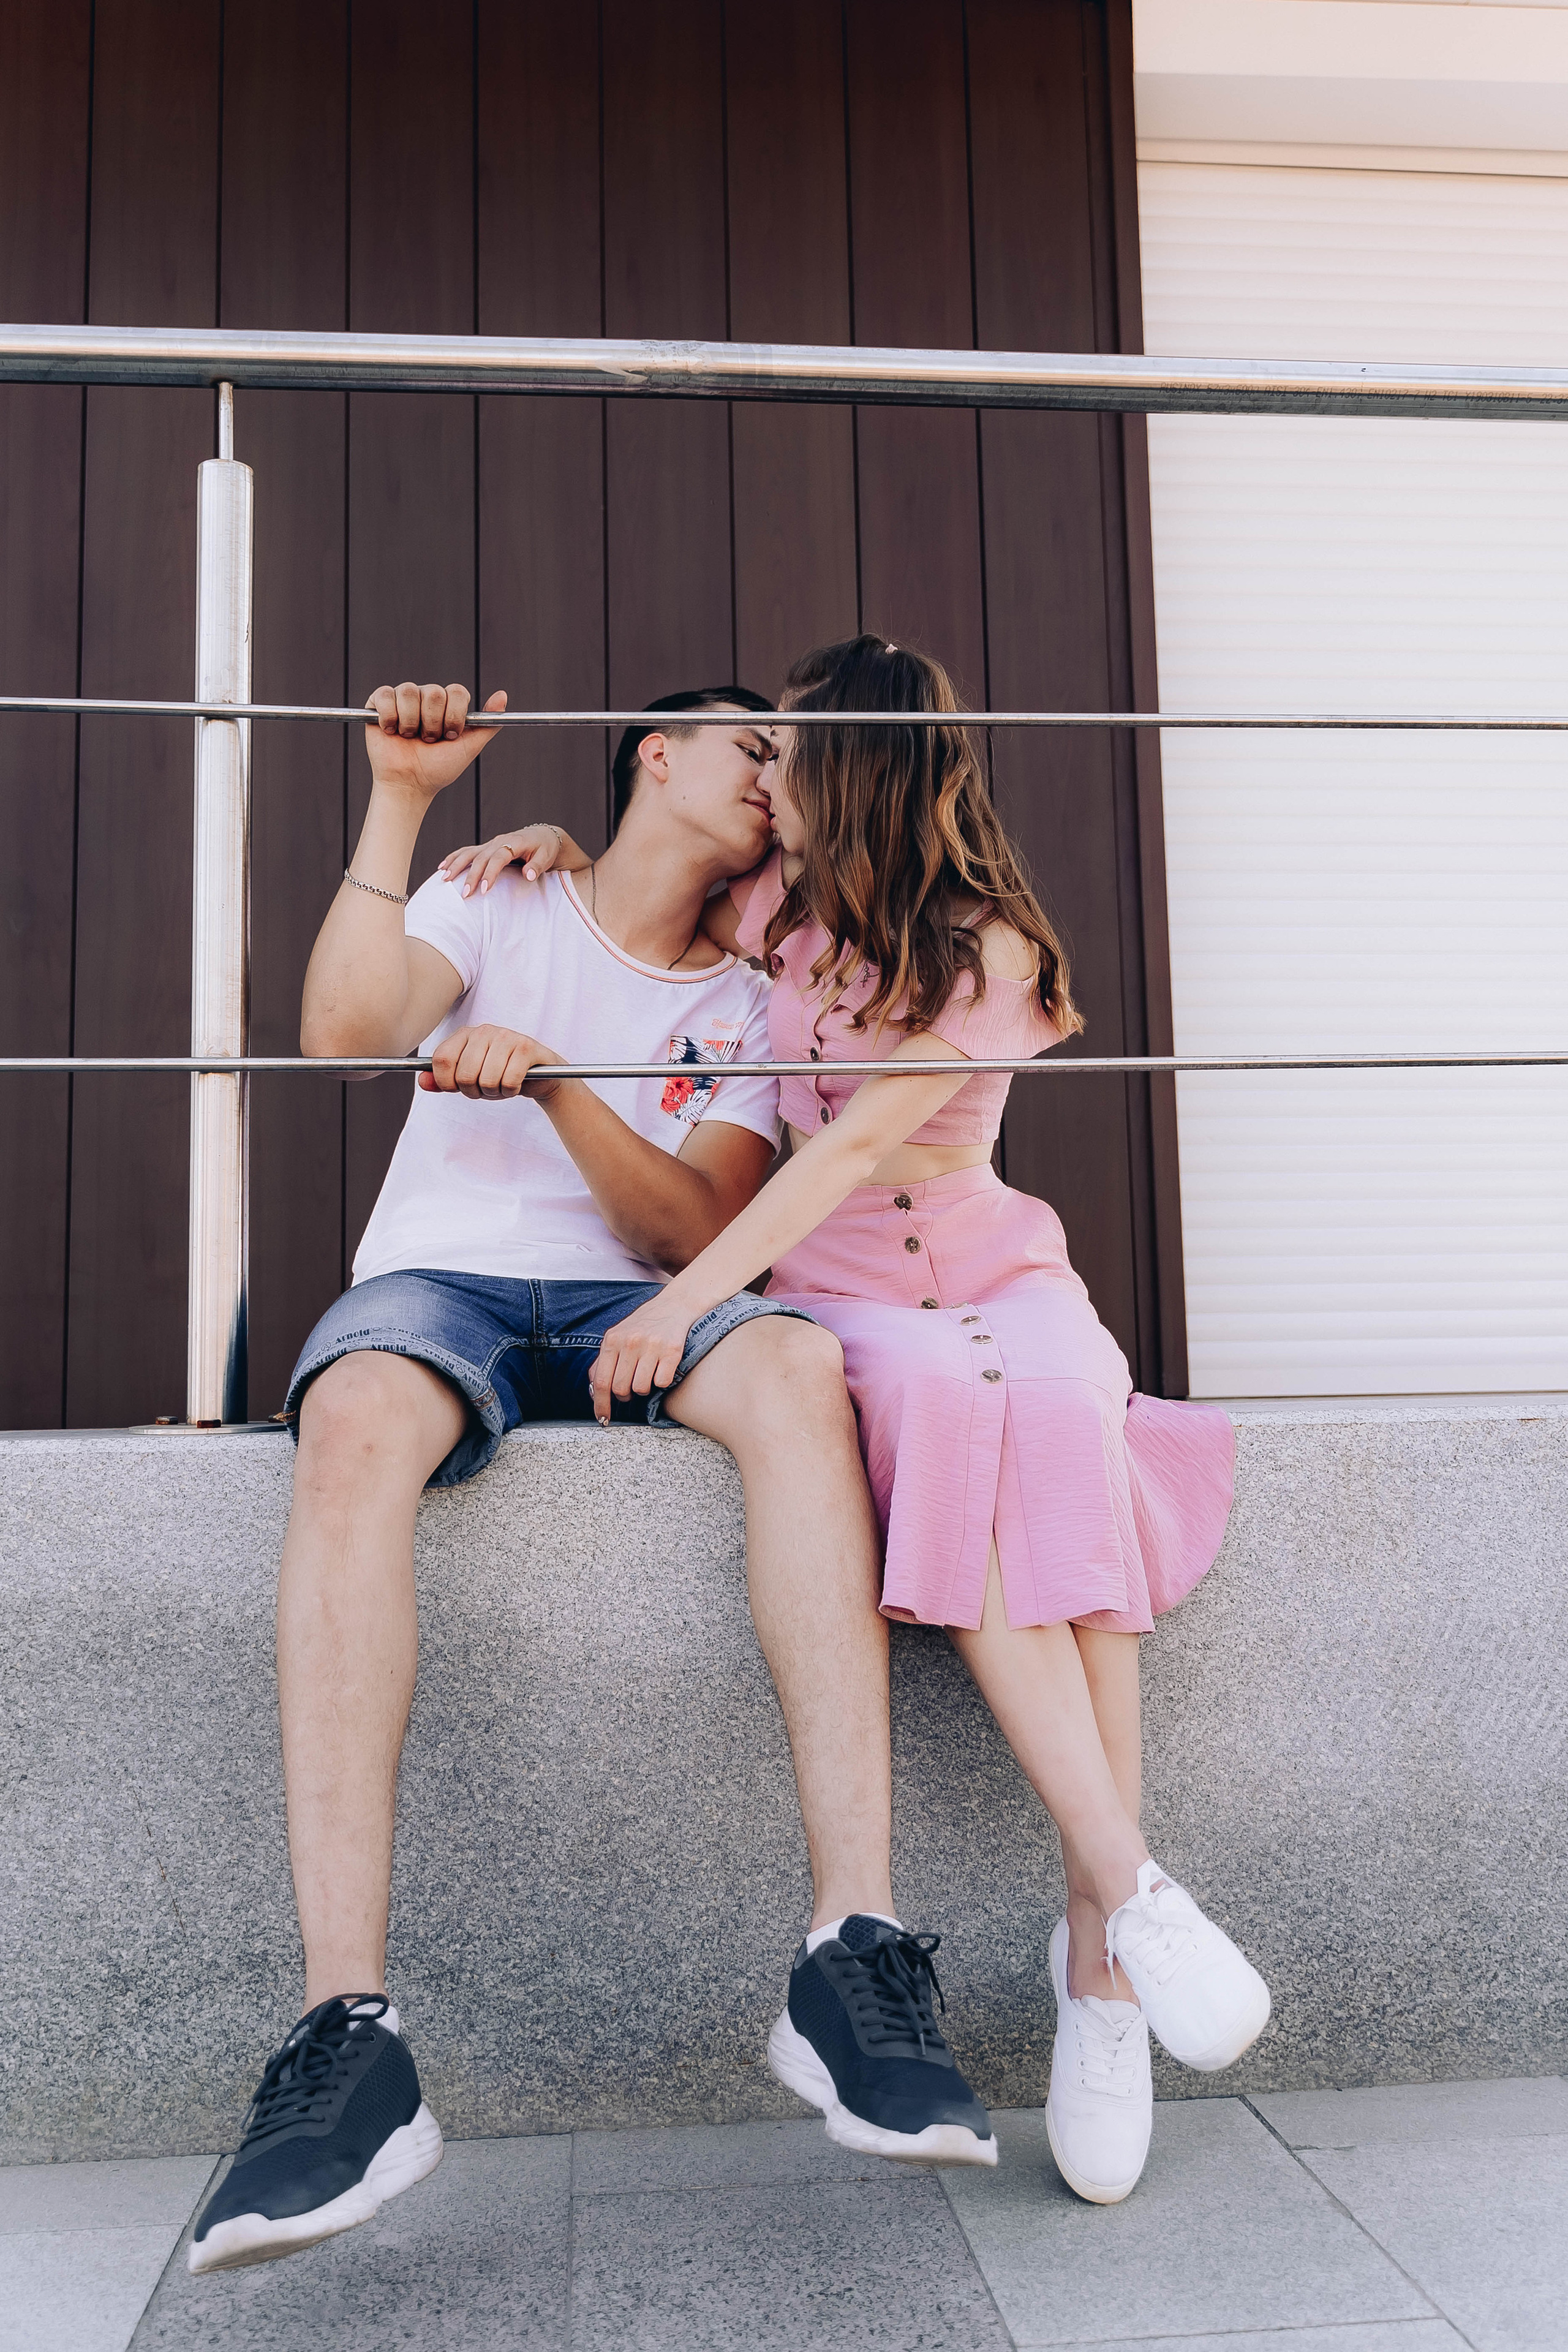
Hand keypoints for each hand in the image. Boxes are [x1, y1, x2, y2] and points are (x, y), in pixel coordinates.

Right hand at [363, 683, 507, 804]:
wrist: (409, 784)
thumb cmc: (438, 769)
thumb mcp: (469, 747)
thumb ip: (488, 723)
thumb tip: (503, 695)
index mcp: (447, 704)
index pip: (456, 691)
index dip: (454, 715)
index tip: (450, 736)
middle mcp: (425, 697)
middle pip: (434, 692)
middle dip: (433, 723)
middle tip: (428, 740)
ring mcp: (402, 699)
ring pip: (410, 691)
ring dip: (411, 722)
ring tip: (409, 737)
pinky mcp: (378, 703)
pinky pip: (385, 694)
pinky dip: (390, 716)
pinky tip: (391, 731)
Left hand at [417, 1024, 565, 1100]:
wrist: (540, 1075)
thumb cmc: (500, 1074)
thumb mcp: (469, 1079)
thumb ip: (444, 1081)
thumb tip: (422, 1082)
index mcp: (465, 1034)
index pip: (441, 1059)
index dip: (446, 1082)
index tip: (456, 1088)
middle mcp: (484, 1030)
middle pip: (464, 1075)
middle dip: (474, 1092)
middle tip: (485, 1088)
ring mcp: (506, 1036)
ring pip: (487, 1080)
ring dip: (494, 1093)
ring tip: (502, 1085)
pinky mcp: (526, 1047)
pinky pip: (508, 1081)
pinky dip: (511, 1090)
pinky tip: (516, 1083)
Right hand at [438, 821, 564, 899]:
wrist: (542, 836)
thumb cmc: (545, 848)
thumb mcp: (546, 856)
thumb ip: (537, 866)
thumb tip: (528, 875)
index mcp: (514, 842)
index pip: (498, 857)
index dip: (490, 873)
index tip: (483, 890)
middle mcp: (499, 841)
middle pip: (480, 857)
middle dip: (471, 876)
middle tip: (464, 895)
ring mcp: (490, 844)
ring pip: (469, 853)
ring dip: (456, 866)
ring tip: (444, 879)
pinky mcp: (486, 847)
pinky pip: (467, 851)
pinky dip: (454, 858)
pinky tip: (442, 867)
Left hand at [589, 1293, 700, 1423]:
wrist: (675, 1304)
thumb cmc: (644, 1324)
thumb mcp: (618, 1335)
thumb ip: (604, 1360)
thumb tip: (594, 1390)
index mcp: (612, 1339)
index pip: (601, 1381)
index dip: (600, 1404)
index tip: (603, 1419)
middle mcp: (630, 1342)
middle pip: (620, 1388)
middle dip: (625, 1395)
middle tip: (631, 1388)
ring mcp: (652, 1346)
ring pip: (641, 1388)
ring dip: (644, 1388)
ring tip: (648, 1373)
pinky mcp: (672, 1351)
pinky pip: (662, 1382)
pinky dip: (662, 1381)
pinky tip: (662, 1368)